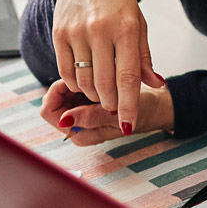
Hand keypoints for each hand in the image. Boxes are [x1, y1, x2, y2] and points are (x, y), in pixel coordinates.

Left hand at [41, 80, 173, 145]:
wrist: (157, 107)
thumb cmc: (141, 113)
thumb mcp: (117, 116)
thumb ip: (90, 118)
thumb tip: (64, 119)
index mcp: (80, 134)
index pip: (49, 112)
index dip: (57, 94)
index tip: (73, 81)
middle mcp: (76, 125)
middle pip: (53, 101)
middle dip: (66, 86)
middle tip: (85, 74)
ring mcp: (81, 113)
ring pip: (63, 92)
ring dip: (75, 80)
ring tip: (94, 73)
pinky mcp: (87, 102)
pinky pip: (74, 86)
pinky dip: (82, 78)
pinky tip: (97, 72)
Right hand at [51, 0, 165, 134]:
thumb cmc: (118, 3)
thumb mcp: (138, 25)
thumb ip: (144, 59)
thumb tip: (156, 85)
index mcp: (126, 28)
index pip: (127, 76)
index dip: (128, 104)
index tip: (128, 124)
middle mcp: (100, 29)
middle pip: (104, 83)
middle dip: (110, 103)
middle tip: (114, 107)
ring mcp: (77, 31)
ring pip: (84, 80)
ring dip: (93, 95)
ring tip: (101, 93)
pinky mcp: (59, 33)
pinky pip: (65, 71)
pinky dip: (76, 84)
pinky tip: (85, 81)